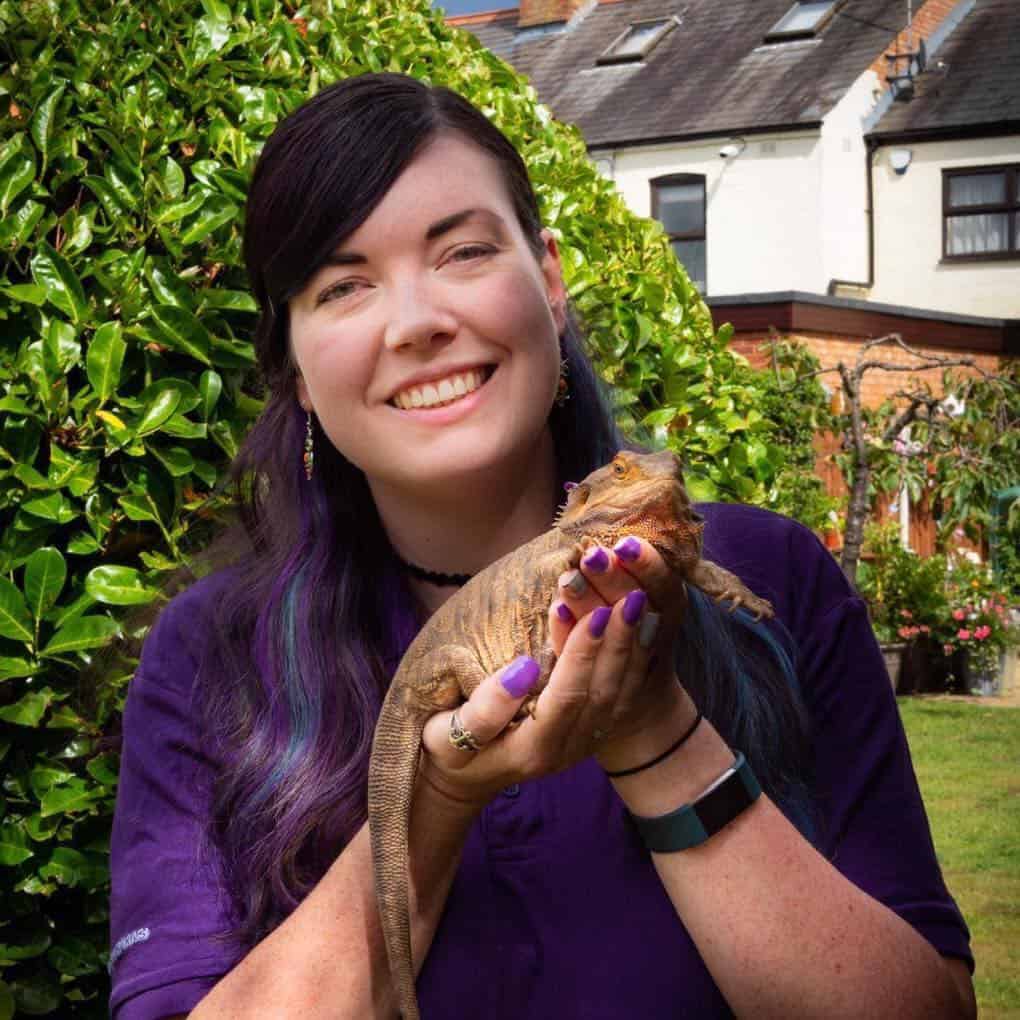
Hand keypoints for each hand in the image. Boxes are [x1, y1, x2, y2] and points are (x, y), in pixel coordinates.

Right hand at [418, 536, 688, 806]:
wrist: (464, 776)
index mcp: (532, 749)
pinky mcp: (592, 731)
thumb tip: (523, 669)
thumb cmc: (445, 747)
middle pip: (603, 694)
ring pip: (621, 695)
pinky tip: (643, 627)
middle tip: (629, 597)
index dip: (582, 655)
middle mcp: (568, 750)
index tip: (594, 612)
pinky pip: (624, 695)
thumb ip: (483, 710)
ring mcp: (584, 743)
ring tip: (640, 605)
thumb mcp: (445, 736)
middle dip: (618, 643)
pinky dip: (636, 660)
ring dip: (633, 648)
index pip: (568, 697)